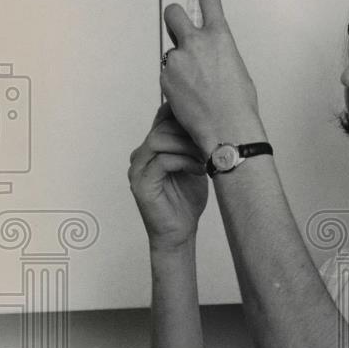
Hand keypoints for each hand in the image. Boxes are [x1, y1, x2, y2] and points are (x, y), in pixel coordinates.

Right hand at [128, 101, 208, 251]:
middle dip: (188, 132)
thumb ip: (193, 145)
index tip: (207, 119)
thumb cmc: (187, 200)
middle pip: (161, 128)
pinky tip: (199, 169)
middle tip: (210, 142)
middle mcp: (139, 156)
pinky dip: (184, 161)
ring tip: (205, 156)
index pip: (160, 120)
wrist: (180, 232)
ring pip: (159, 141)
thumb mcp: (193, 165)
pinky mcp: (141, 184)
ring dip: (187, 146)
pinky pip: (162, 161)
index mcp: (150, 149)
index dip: (181, 115)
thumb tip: (212, 121)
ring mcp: (137, 170)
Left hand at [160, 0, 264, 156]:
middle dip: (175, 22)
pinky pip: (167, 76)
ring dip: (178, 64)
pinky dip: (175, 86)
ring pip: (170, 52)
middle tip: (181, 38)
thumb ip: (218, 54)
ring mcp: (177, 60)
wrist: (228, 130)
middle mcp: (196, 43)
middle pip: (173, 14)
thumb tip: (208, 58)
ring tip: (195, 88)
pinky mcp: (166, 79)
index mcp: (220, 37)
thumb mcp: (237, 71)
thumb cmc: (239, 106)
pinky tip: (189, 100)